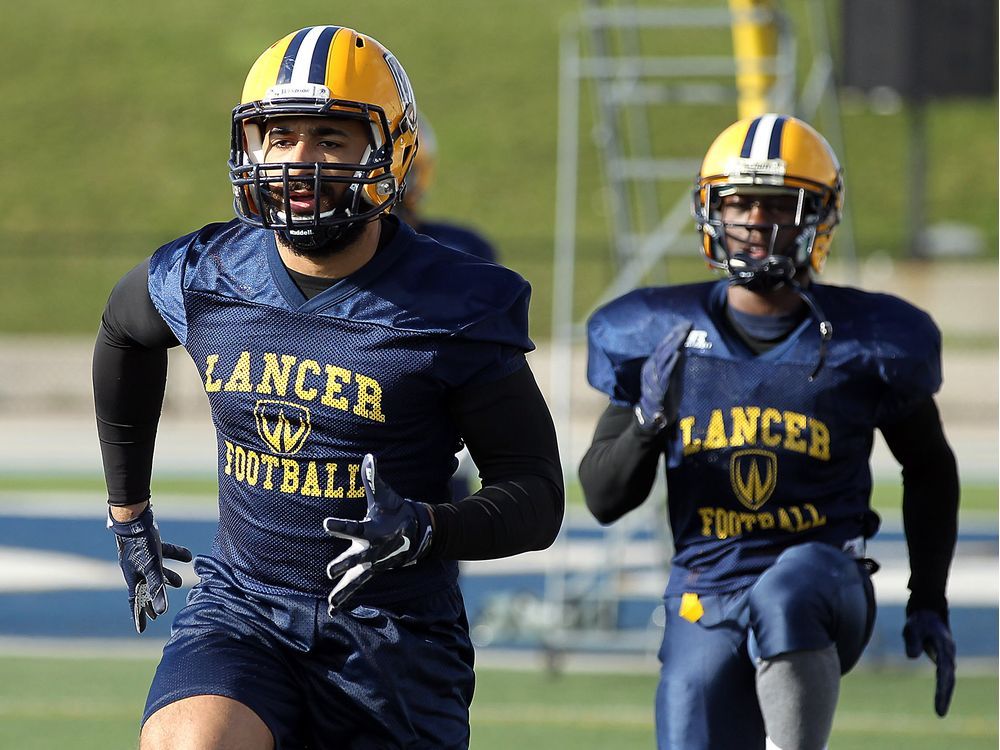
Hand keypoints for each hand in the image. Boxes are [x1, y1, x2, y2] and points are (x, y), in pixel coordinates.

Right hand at [107, 504, 191, 633]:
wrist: (135, 520)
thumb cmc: (140, 546)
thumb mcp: (151, 568)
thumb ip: (158, 588)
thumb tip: (163, 611)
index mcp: (133, 578)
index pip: (136, 602)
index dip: (139, 616)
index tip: (142, 629)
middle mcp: (136, 569)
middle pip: (146, 588)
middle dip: (154, 600)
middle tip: (159, 612)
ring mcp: (142, 557)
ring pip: (156, 571)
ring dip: (168, 578)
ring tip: (179, 583)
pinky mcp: (150, 545)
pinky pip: (164, 554)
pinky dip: (176, 556)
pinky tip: (189, 557)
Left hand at [323, 454, 433, 613]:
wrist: (418, 533)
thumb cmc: (396, 511)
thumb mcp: (385, 495)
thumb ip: (374, 478)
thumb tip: (369, 456)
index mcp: (371, 530)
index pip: (352, 527)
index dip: (339, 526)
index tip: (324, 524)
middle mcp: (371, 550)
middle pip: (355, 558)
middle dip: (343, 564)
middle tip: (329, 570)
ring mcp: (372, 563)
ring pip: (356, 578)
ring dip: (344, 590)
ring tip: (331, 602)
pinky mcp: (371, 571)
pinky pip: (357, 586)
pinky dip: (346, 597)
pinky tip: (333, 609)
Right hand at [636, 320, 691, 431]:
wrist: (655, 415)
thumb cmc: (664, 394)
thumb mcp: (670, 374)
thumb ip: (675, 362)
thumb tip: (682, 347)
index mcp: (654, 363)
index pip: (664, 345)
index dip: (674, 334)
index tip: (686, 324)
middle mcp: (652, 367)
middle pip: (664, 348)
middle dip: (676, 335)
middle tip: (687, 324)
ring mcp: (655, 377)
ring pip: (664, 357)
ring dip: (674, 344)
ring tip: (683, 334)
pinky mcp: (661, 386)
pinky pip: (666, 372)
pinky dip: (671, 362)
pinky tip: (678, 353)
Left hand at [903, 609, 955, 716]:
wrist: (928, 612)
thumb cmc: (920, 620)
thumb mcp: (913, 627)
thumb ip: (912, 640)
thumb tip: (912, 657)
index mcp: (944, 647)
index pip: (943, 671)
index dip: (941, 687)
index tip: (938, 700)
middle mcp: (949, 654)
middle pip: (949, 678)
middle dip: (945, 696)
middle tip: (940, 713)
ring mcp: (948, 656)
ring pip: (948, 678)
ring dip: (945, 694)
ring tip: (940, 711)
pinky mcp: (943, 658)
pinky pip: (945, 676)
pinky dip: (943, 687)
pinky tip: (940, 699)